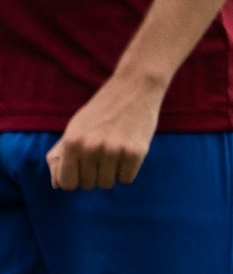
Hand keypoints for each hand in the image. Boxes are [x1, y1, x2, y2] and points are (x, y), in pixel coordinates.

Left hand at [48, 73, 162, 190]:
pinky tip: (127, 151)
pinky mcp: (135, 153)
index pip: (66, 183)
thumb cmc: (100, 111)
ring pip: (108, 184)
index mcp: (72, 142)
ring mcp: (114, 151)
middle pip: (89, 185)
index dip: (74, 178)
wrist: (134, 88)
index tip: (82, 168)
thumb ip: (60, 155)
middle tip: (101, 154)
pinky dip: (127, 170)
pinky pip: (126, 179)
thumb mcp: (74, 128)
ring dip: (111, 173)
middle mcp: (91, 148)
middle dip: (94, 174)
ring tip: (114, 152)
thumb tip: (56, 185)